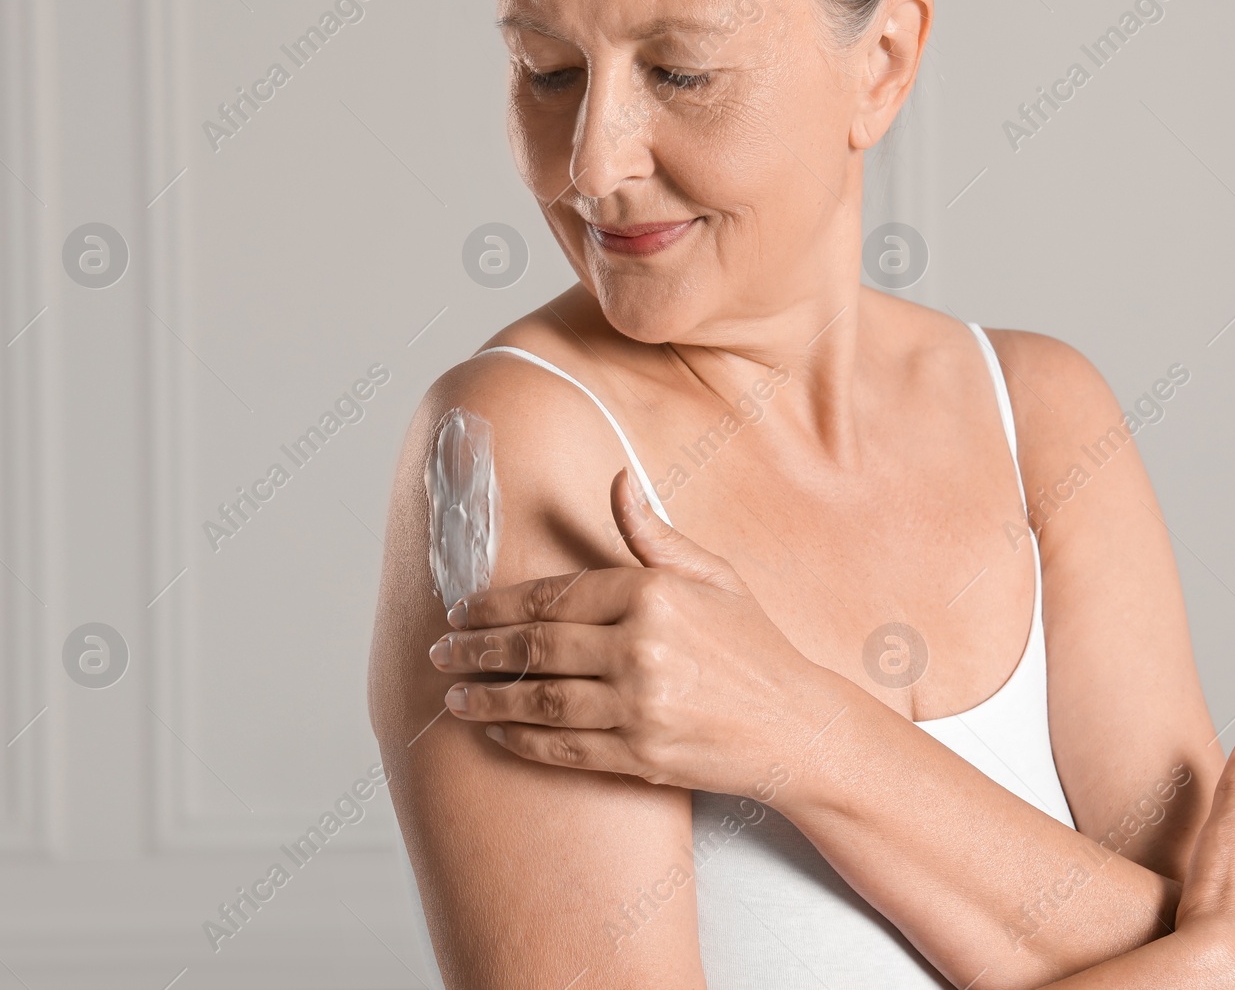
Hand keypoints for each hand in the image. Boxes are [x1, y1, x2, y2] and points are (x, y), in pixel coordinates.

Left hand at [428, 468, 834, 794]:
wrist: (795, 725)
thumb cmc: (753, 645)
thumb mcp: (713, 576)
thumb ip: (653, 535)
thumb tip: (617, 481)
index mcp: (653, 593)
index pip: (554, 596)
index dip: (497, 604)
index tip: (461, 610)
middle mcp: (642, 647)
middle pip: (536, 647)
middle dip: (477, 651)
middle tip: (439, 653)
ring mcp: (641, 704)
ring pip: (540, 700)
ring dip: (488, 699)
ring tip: (454, 697)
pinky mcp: (642, 754)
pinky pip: (565, 746)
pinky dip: (523, 741)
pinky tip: (498, 734)